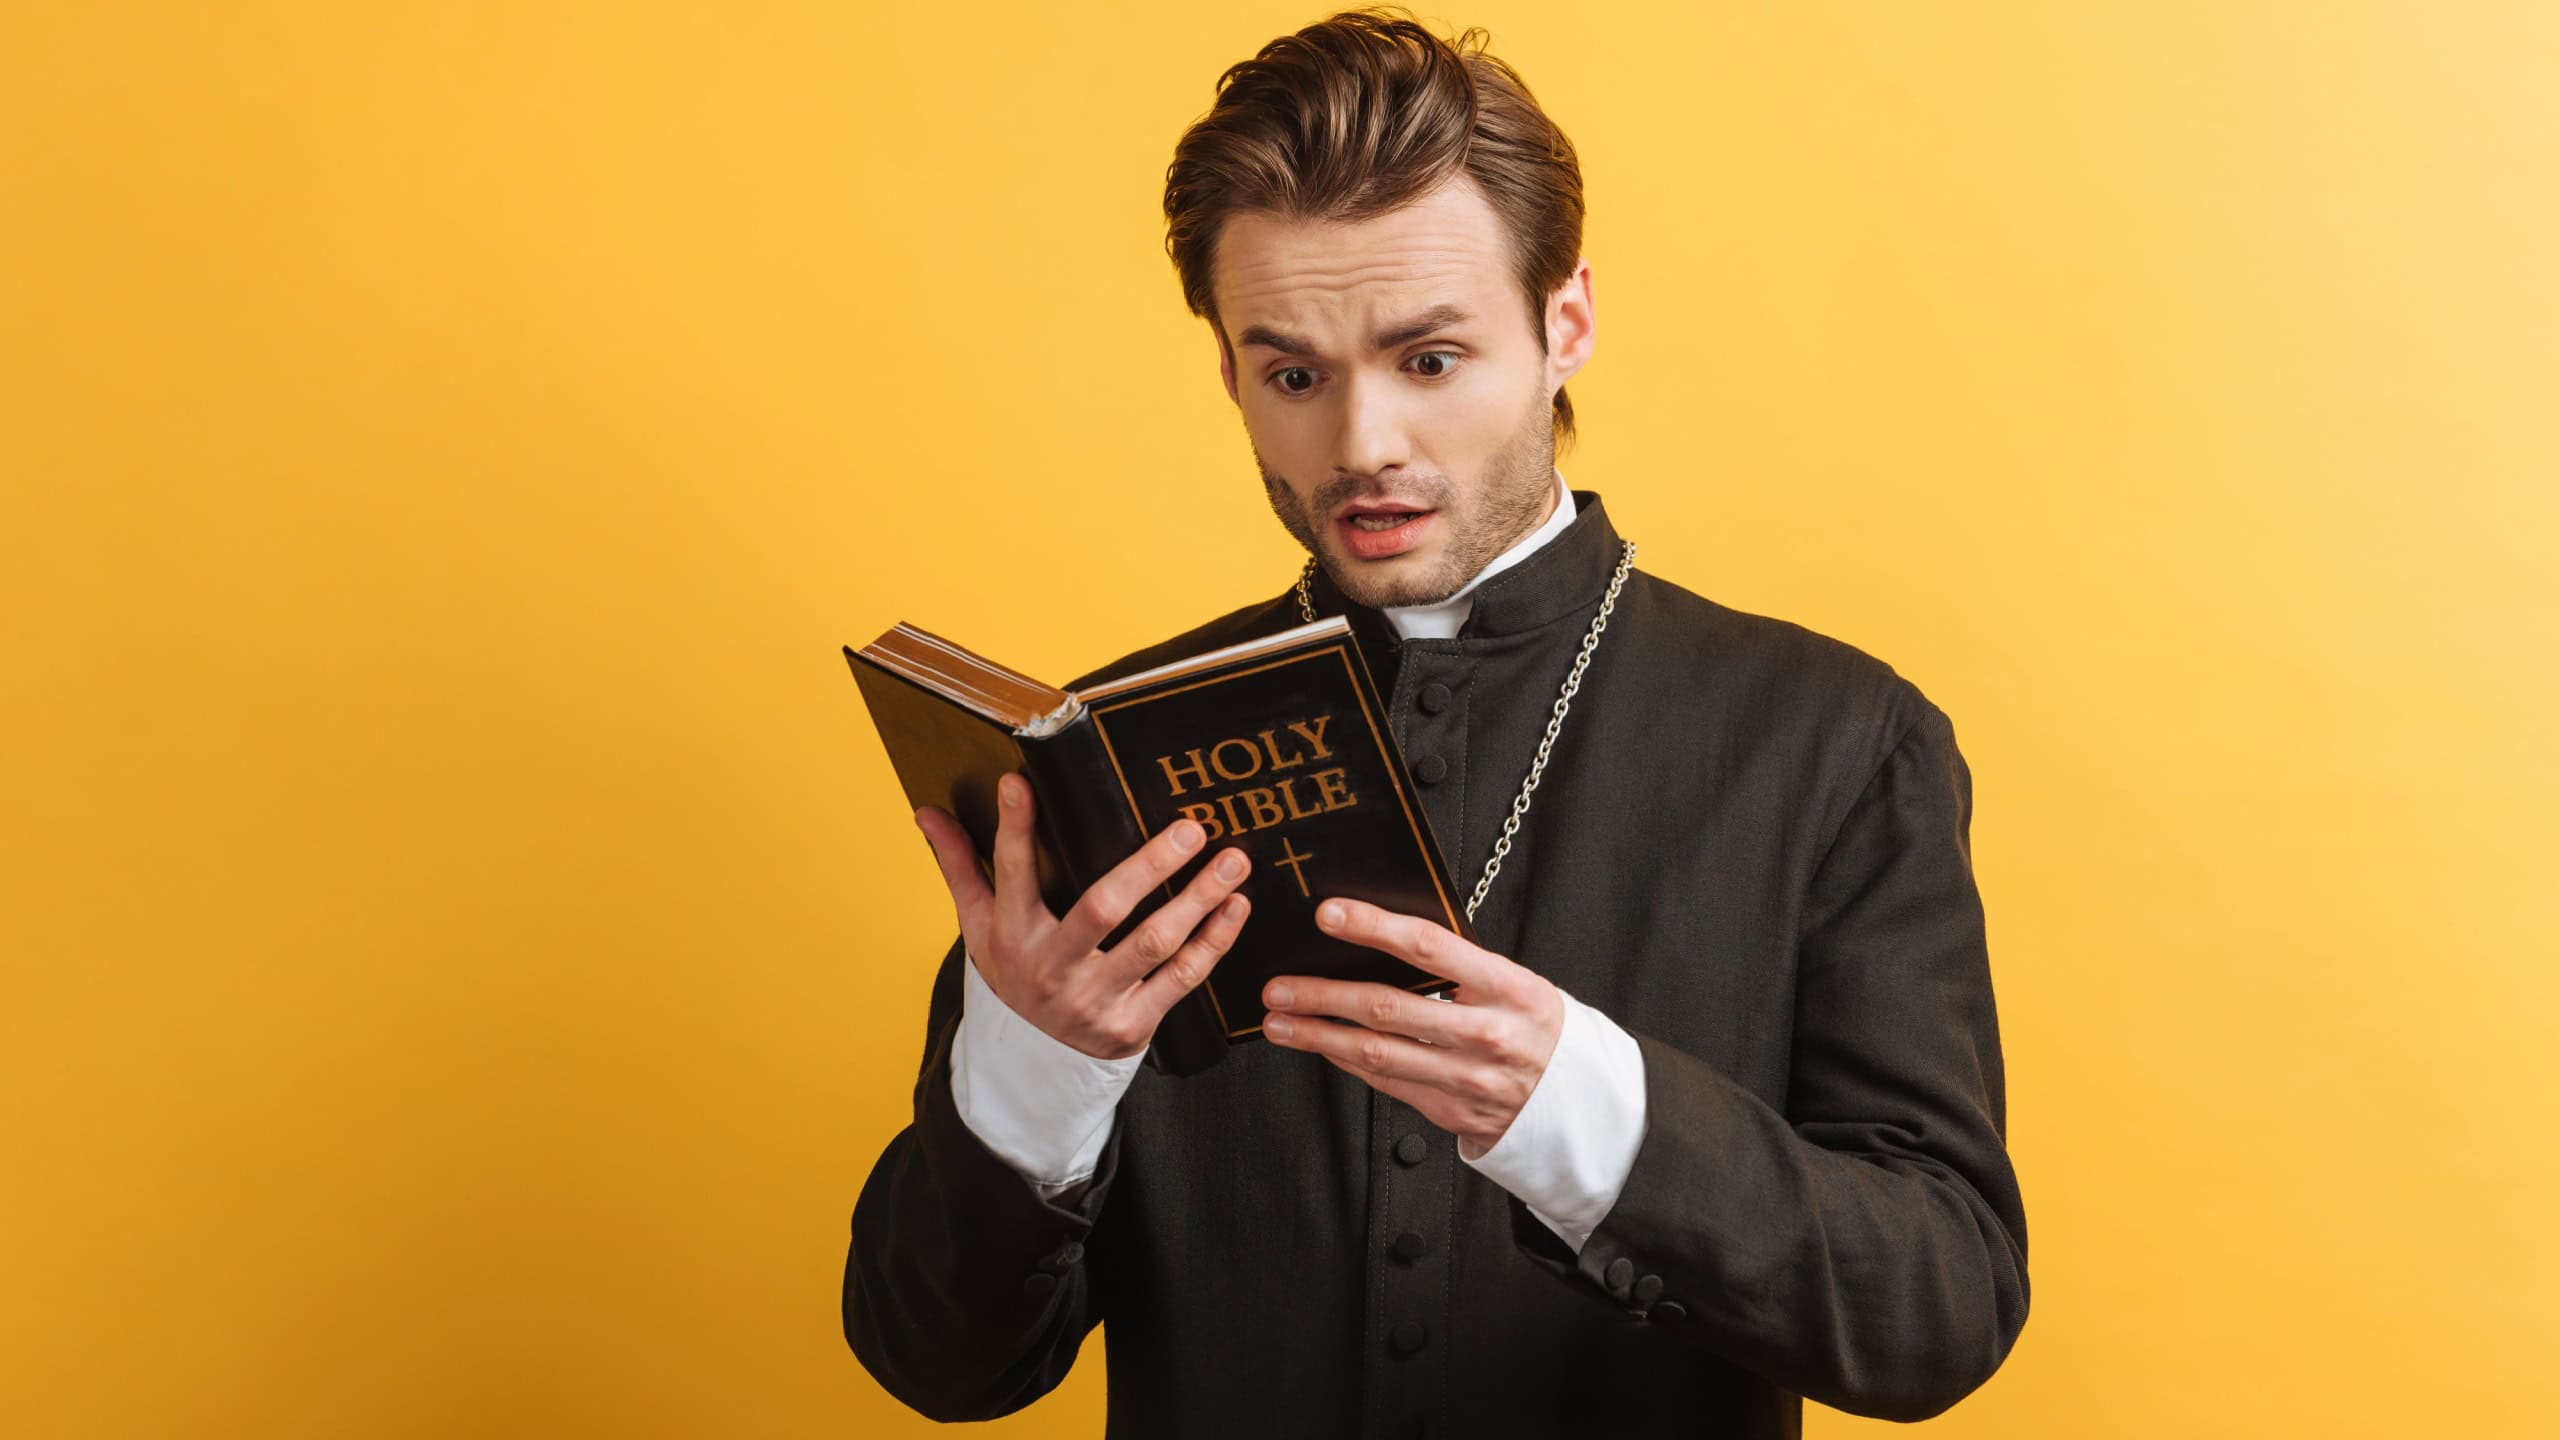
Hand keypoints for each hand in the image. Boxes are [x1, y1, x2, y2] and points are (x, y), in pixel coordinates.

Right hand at [916, 773, 1252, 1060]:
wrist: (1035, 1062)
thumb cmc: (1014, 972)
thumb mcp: (980, 926)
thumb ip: (960, 865)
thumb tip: (926, 811)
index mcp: (1012, 935)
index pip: (1011, 873)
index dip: (1014, 829)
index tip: (1021, 782)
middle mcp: (1052, 968)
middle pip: (1103, 909)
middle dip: (1150, 867)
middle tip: (1189, 829)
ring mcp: (1094, 1001)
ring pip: (1154, 943)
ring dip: (1198, 899)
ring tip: (1231, 861)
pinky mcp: (1132, 1027)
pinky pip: (1182, 980)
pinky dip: (1214, 942)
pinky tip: (1234, 907)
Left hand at [1259, 898, 1564, 1156]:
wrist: (1576, 1100)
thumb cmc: (1534, 1027)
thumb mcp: (1515, 984)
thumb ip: (1459, 965)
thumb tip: (1382, 938)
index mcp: (1508, 987)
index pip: (1428, 947)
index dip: (1372, 927)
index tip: (1328, 915)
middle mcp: (1487, 1033)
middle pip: (1388, 1008)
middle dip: (1322, 994)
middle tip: (1279, 985)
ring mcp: (1466, 1077)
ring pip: (1376, 1053)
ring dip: (1318, 1035)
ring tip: (1279, 1020)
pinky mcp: (1448, 1109)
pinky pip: (1385, 1081)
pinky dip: (1346, 1061)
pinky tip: (1320, 1044)